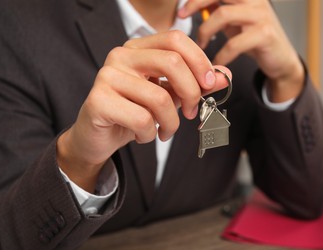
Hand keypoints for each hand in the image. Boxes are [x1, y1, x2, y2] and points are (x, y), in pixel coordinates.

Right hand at [57, 31, 230, 191]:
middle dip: (191, 93)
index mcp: (138, 48)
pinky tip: (142, 136)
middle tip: (191, 113)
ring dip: (171, 123)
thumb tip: (225, 77)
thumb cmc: (134, 113)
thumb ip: (194, 85)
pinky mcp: (98, 100)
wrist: (97, 137)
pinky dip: (150, 134)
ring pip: (159, 97)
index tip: (210, 85)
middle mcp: (121, 56)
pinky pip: (141, 119)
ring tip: (165, 131)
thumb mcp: (169, 97)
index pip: (177, 39)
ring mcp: (107, 76)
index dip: (200, 61)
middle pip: (172, 62)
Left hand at [179, 0, 303, 101]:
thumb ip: (218, 9)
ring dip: (205, 31)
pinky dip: (221, 55)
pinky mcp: (265, 35)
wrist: (281, 60)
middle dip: (195, 2)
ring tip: (201, 45)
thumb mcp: (234, 20)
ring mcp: (261, 15)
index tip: (181, 11)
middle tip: (182, 17)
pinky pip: (234, 44)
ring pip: (223, 14)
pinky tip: (215, 63)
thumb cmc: (254, 39)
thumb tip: (195, 4)